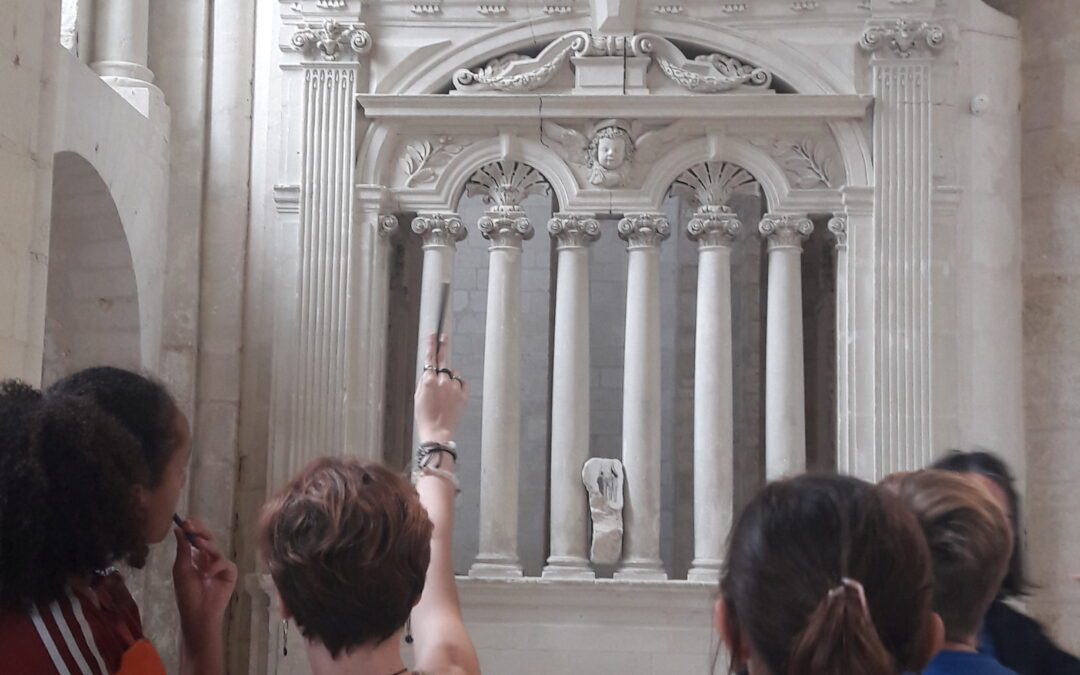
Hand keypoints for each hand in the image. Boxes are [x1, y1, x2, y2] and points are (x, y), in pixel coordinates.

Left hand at [172, 519, 237, 655]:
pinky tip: (208, 574)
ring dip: (206, 546)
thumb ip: (183, 549)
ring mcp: (220, 565)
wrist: (199, 613)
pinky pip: (224, 562)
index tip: (185, 522)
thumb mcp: (181, 569)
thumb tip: (179, 529)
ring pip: (215, 548)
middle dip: (200, 531)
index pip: (196, 538)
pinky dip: (215, 566)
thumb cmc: (187, 594)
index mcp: (196, 557)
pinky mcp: (230, 572)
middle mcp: (209, 559)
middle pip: (208, 539)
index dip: (192, 530)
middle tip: (192, 526)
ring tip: (198, 545)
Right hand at [415, 334, 467, 444]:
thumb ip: (425, 381)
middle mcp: (443, 380)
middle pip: (444, 359)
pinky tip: (452, 395)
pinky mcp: (463, 394)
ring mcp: (454, 387)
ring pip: (453, 373)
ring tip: (444, 393)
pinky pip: (462, 383)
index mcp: (429, 380)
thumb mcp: (418, 396)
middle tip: (444, 338)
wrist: (437, 431)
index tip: (433, 335)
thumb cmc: (424, 416)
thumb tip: (430, 371)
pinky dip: (458, 385)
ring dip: (449, 378)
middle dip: (443, 347)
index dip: (431, 345)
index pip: (430, 357)